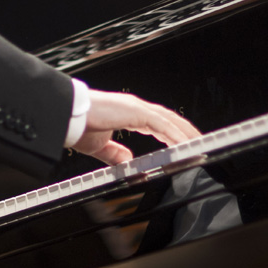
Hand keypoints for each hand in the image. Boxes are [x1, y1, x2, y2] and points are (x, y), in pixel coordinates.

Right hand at [74, 90, 201, 164]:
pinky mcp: (135, 112)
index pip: (159, 121)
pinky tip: (184, 143)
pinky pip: (161, 124)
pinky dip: (174, 134)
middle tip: (199, 141)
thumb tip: (127, 160)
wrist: (67, 117)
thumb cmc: (78, 126)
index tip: (184, 141)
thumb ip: (114, 152)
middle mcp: (135, 107)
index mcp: (128, 113)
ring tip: (198, 143)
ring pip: (169, 120)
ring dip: (185, 132)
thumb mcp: (100, 146)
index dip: (173, 131)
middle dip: (185, 130)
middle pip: (169, 118)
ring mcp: (136, 108)